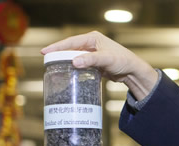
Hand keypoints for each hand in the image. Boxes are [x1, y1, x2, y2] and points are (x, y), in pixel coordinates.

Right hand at [41, 31, 158, 100]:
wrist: (132, 72)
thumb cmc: (123, 61)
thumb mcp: (106, 59)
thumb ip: (91, 59)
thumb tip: (74, 61)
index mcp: (93, 38)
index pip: (72, 41)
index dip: (58, 47)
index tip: (45, 51)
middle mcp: (91, 44)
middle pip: (71, 49)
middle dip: (59, 54)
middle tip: (46, 61)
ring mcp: (92, 54)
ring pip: (75, 57)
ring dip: (66, 62)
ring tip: (53, 67)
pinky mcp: (94, 63)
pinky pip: (81, 65)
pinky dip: (74, 69)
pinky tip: (67, 73)